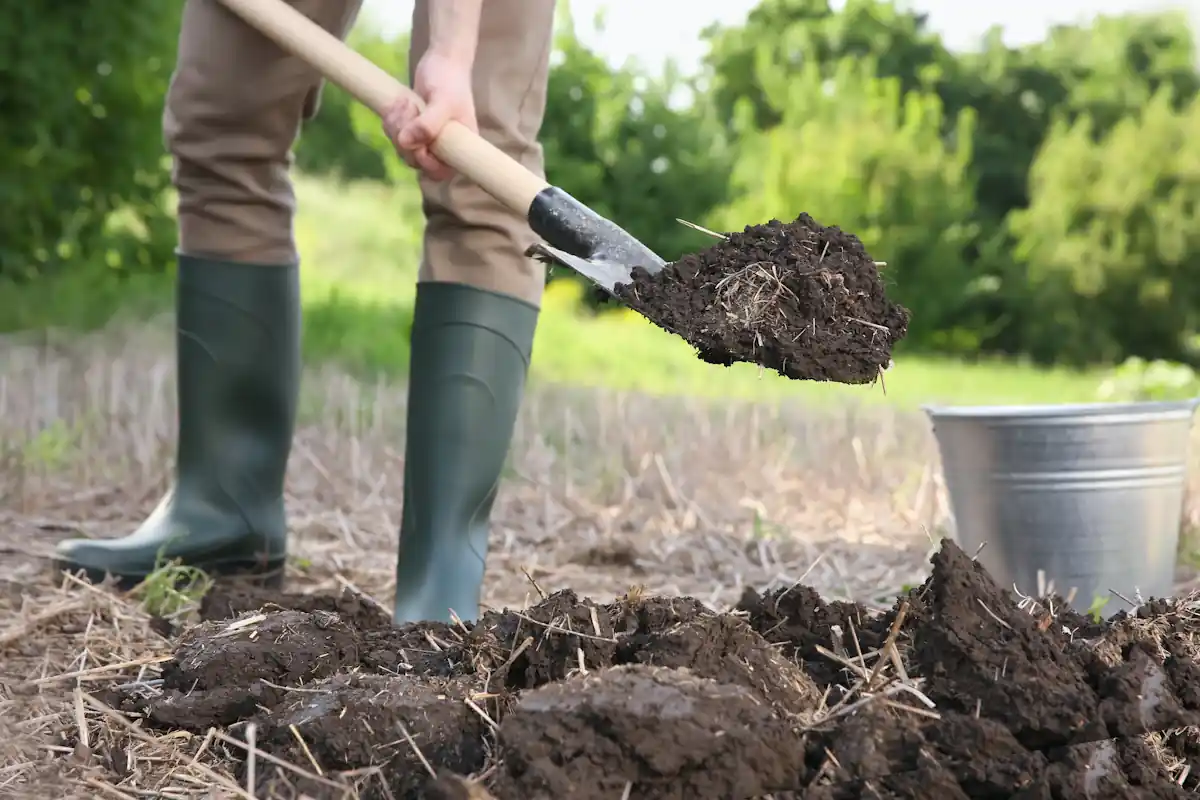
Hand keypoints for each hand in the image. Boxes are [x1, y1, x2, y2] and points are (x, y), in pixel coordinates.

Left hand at [382, 51, 475, 181]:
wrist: (442, 61)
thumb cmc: (450, 81)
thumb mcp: (442, 101)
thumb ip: (428, 124)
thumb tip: (406, 143)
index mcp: (458, 148)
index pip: (439, 172)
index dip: (425, 162)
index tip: (419, 142)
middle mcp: (443, 147)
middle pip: (415, 161)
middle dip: (405, 138)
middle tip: (409, 108)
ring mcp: (425, 139)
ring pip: (402, 148)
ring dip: (396, 126)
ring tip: (405, 102)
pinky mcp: (411, 129)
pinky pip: (394, 135)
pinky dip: (392, 120)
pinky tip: (400, 102)